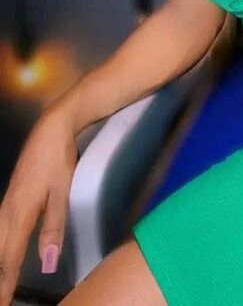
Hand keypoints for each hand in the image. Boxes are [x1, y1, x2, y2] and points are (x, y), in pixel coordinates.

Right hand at [0, 113, 78, 305]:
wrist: (51, 129)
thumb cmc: (58, 161)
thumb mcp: (62, 193)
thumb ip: (54, 228)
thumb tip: (48, 264)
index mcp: (20, 215)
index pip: (10, 259)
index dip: (6, 284)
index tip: (4, 303)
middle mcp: (7, 212)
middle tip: (1, 299)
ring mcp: (6, 204)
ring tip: (0, 283)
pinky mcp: (10, 198)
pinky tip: (2, 251)